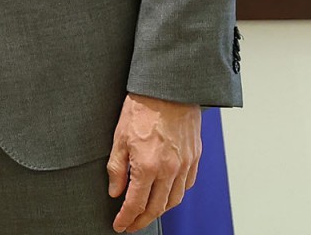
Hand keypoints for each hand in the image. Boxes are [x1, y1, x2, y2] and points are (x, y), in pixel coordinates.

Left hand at [107, 93, 201, 231]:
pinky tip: (166, 194)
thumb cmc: (142, 108)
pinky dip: (175, 195)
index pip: (136, 204)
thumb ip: (117, 168)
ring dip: (160, 211)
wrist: (169, 89)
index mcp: (147, 166)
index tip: (120, 226)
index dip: (126, 218)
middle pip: (156, 208)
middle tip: (131, 225)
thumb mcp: (120, 137)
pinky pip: (186, 185)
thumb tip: (115, 192)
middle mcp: (169, 170)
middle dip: (142, 220)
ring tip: (147, 212)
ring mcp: (184, 165)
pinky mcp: (194, 158)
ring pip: (174, 200)